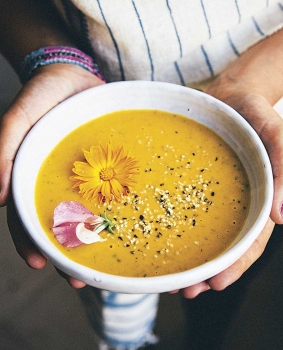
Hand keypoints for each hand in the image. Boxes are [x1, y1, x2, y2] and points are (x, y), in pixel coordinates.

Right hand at [0, 63, 104, 287]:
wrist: (74, 75)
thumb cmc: (41, 95)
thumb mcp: (17, 119)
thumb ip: (3, 151)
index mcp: (33, 176)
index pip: (26, 216)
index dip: (30, 241)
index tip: (39, 263)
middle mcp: (59, 182)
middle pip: (59, 224)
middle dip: (66, 252)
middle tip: (77, 278)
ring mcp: (86, 177)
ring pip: (88, 215)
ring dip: (92, 241)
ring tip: (102, 266)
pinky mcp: (109, 167)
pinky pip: (113, 193)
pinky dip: (117, 212)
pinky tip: (128, 227)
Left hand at [176, 87, 282, 298]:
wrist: (230, 96)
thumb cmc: (258, 116)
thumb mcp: (281, 137)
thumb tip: (281, 217)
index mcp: (258, 200)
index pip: (250, 241)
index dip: (235, 265)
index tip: (215, 284)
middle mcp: (233, 204)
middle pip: (222, 245)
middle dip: (206, 272)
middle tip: (186, 291)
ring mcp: (210, 196)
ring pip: (200, 234)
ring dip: (187, 259)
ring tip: (169, 279)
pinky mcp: (190, 183)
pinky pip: (181, 208)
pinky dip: (172, 229)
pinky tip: (157, 240)